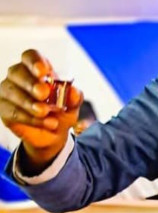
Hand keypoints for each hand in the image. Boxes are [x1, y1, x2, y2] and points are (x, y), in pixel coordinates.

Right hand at [0, 49, 82, 169]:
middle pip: (17, 72)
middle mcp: (19, 76)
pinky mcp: (4, 109)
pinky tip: (46, 123)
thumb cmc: (60, 113)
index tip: (43, 72)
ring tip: (46, 113)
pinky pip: (13, 111)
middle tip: (43, 93)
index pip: (30, 56)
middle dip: (30, 83)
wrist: (54, 135)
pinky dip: (30, 118)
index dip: (35, 61)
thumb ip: (75, 98)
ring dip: (30, 104)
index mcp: (36, 69)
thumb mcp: (72, 106)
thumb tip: (74, 92)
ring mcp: (9, 92)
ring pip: (13, 92)